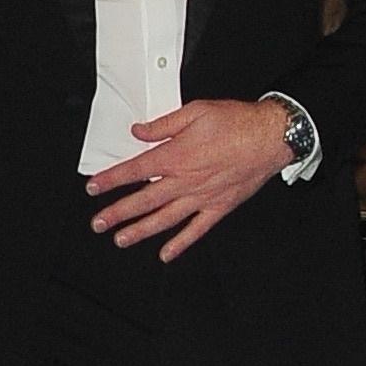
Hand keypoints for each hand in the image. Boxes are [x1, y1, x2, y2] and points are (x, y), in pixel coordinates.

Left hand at [86, 98, 291, 259]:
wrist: (271, 137)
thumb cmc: (237, 122)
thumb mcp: (195, 112)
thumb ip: (163, 125)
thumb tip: (139, 131)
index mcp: (176, 156)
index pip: (134, 170)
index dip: (111, 180)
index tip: (93, 187)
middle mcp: (185, 181)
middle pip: (143, 200)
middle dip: (117, 213)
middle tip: (98, 223)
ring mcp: (202, 197)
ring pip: (164, 219)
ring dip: (140, 231)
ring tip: (120, 240)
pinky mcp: (219, 207)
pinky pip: (196, 230)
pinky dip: (180, 244)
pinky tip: (166, 254)